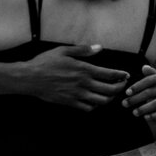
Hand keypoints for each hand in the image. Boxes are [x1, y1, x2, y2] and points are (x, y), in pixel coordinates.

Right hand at [10, 44, 127, 109]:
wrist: (29, 78)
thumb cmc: (45, 62)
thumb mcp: (63, 51)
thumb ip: (83, 50)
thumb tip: (99, 47)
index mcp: (84, 69)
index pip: (110, 74)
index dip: (121, 76)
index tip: (126, 75)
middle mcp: (83, 83)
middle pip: (111, 90)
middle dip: (120, 88)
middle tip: (122, 85)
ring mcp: (77, 94)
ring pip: (102, 101)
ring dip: (110, 98)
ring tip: (111, 94)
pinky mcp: (70, 103)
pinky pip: (88, 108)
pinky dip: (95, 106)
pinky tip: (94, 100)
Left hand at [125, 66, 155, 123]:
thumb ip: (152, 74)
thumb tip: (144, 67)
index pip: (150, 80)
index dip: (137, 86)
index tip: (127, 93)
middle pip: (151, 92)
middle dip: (136, 99)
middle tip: (125, 104)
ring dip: (143, 109)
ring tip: (134, 112)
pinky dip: (155, 115)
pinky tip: (146, 117)